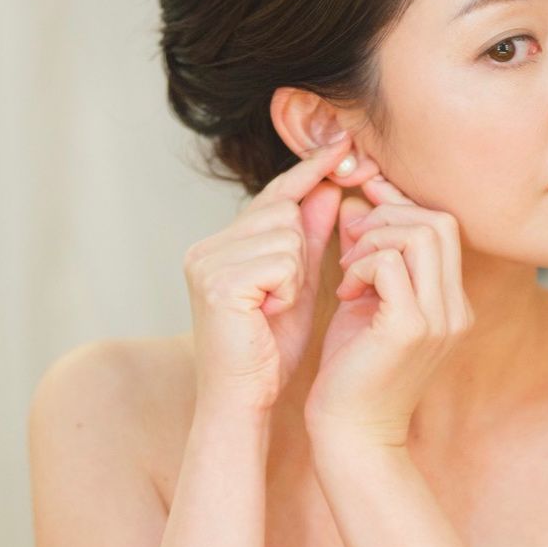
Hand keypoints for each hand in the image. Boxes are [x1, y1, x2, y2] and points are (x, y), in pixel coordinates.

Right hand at [183, 132, 353, 415]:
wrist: (243, 401)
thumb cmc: (269, 350)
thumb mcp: (297, 285)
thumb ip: (309, 237)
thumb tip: (329, 186)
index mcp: (220, 245)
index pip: (272, 196)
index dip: (308, 172)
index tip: (341, 145)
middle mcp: (206, 247)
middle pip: (281, 210)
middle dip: (299, 250)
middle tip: (282, 296)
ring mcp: (206, 262)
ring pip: (285, 233)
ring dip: (295, 273)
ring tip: (272, 308)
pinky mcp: (217, 282)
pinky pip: (281, 259)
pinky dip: (286, 287)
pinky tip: (267, 314)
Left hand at [302, 171, 474, 449]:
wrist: (351, 434)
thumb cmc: (352, 370)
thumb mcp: (362, 299)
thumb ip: (365, 252)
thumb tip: (353, 202)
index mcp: (450, 301)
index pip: (442, 225)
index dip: (400, 205)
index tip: (362, 207)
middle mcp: (455, 308)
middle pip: (438, 221)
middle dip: (387, 216)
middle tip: (351, 242)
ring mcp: (439, 319)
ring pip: (420, 233)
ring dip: (373, 239)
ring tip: (348, 271)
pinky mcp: (410, 328)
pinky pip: (389, 263)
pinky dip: (361, 264)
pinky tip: (345, 292)